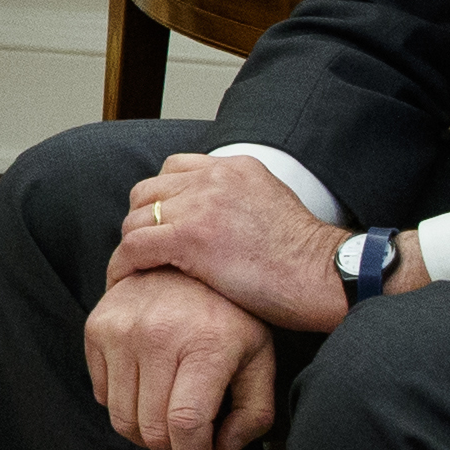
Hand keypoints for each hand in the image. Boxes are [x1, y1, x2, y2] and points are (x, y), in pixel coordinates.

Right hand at [84, 267, 278, 449]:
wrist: (188, 257)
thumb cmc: (231, 314)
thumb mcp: (260, 358)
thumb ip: (254, 413)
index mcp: (206, 345)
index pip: (187, 426)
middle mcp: (158, 335)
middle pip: (151, 429)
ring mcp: (121, 329)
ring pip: (122, 418)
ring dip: (147, 436)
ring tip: (170, 429)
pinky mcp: (97, 326)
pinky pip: (103, 394)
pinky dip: (125, 406)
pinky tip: (150, 393)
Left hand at [110, 150, 351, 332]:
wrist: (325, 275)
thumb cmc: (305, 259)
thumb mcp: (272, 207)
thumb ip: (238, 203)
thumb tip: (212, 223)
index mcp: (236, 167)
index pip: (175, 169)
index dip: (162, 200)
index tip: (162, 226)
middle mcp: (215, 177)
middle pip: (148, 191)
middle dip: (142, 221)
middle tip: (144, 252)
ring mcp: (200, 204)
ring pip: (136, 218)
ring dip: (132, 245)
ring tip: (135, 271)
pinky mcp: (190, 236)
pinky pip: (134, 246)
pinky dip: (124, 265)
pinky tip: (126, 282)